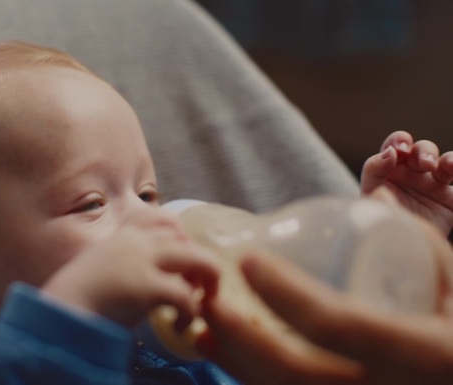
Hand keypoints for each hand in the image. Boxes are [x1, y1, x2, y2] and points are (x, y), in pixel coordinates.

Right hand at [42, 209, 219, 328]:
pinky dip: (191, 313)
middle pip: (186, 238)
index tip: (182, 264)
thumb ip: (124, 262)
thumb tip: (145, 276)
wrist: (57, 316)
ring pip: (197, 259)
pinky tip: (179, 325)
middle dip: (202, 262)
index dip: (181, 238)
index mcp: (122, 234)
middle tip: (201, 289)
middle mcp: (134, 241)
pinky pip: (185, 295)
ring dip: (207, 283)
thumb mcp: (101, 267)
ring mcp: (141, 260)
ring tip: (198, 306)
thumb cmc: (76, 299)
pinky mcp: (145, 286)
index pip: (162, 218)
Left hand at [197, 243, 452, 384]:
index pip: (338, 324)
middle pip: (296, 372)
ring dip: (236, 361)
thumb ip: (421, 243)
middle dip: (240, 336)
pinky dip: (251, 377)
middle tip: (208, 298)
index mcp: (426, 353)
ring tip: (203, 326)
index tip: (248, 262)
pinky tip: (223, 354)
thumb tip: (380, 193)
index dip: (286, 293)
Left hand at [361, 130, 452, 234]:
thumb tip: (389, 154)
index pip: (393, 147)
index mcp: (389, 170)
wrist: (392, 251)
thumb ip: (374, 173)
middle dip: (424, 151)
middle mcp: (412, 174)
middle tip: (425, 164)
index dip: (397, 142)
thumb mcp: (369, 198)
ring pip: (445, 163)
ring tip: (448, 166)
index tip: (398, 151)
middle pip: (421, 150)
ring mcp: (433, 187)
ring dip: (448, 160)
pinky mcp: (450, 202)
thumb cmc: (376, 221)